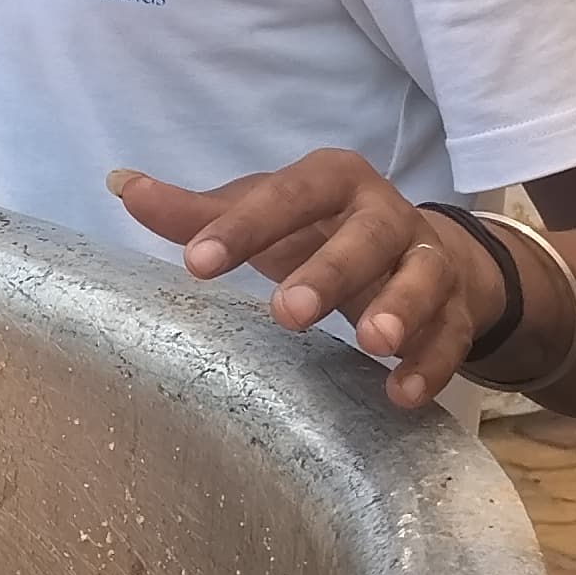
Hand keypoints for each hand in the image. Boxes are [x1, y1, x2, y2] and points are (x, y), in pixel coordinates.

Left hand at [112, 152, 501, 409]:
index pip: (289, 194)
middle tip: (286, 313)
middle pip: (365, 237)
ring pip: (423, 278)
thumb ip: (198, 211)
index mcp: (333, 180)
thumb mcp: (265, 212)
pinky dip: (431, 363)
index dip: (244, 225)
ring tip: (371, 343)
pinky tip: (401, 394)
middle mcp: (386, 214)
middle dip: (329, 272)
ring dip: (401, 309)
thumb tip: (118, 185)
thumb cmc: (319, 228)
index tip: (195, 263)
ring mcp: (428, 260)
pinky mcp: (456, 309)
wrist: (419, 247)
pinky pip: (451, 335)